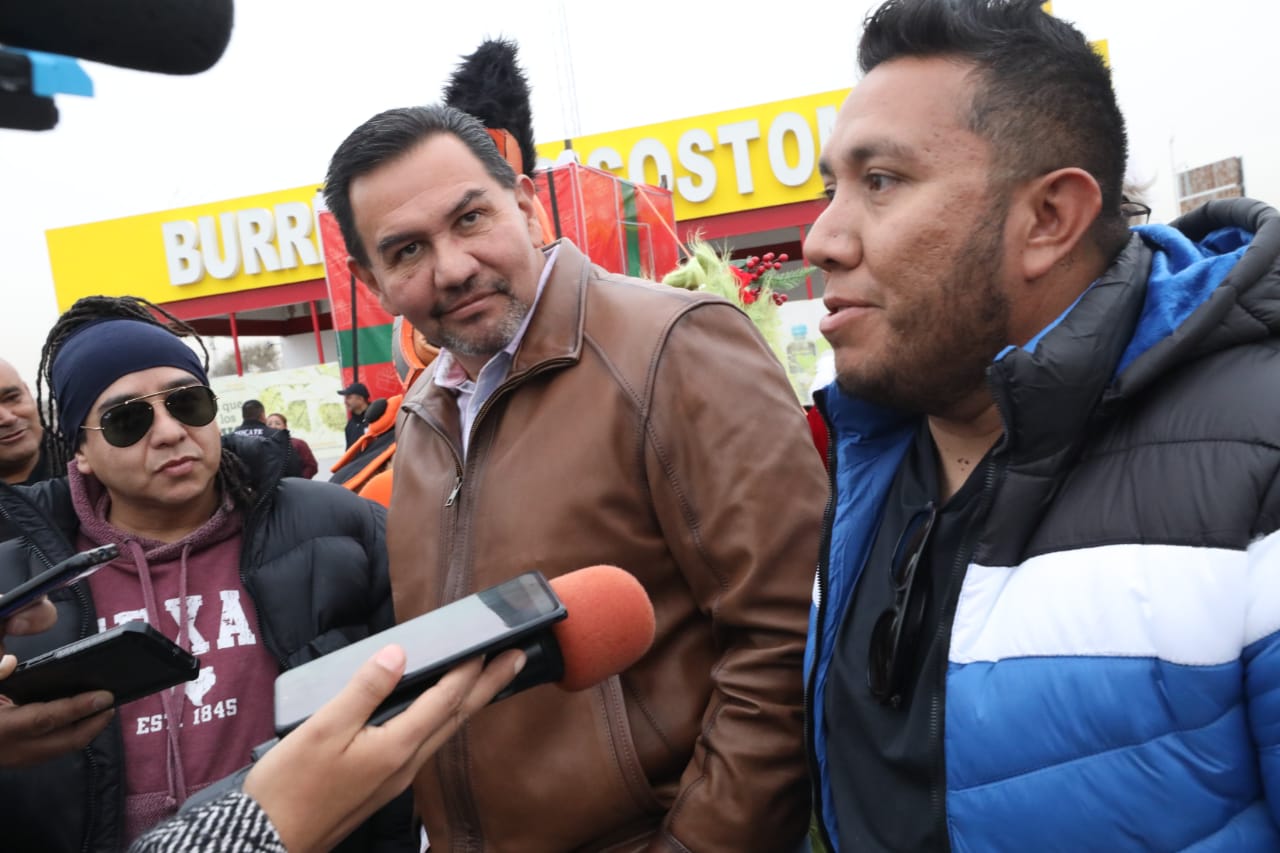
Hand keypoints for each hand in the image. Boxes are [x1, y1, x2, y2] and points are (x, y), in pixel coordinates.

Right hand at [0, 597, 114, 766]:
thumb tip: (9, 662)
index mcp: (0, 727)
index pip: (44, 719)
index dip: (76, 708)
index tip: (104, 696)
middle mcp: (9, 748)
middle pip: (62, 742)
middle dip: (92, 724)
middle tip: (112, 703)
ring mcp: (13, 758)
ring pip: (59, 749)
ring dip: (85, 730)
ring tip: (103, 709)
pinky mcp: (16, 760)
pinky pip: (50, 750)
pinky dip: (69, 735)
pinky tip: (81, 718)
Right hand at [243, 644, 524, 852]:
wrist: (268, 840)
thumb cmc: (291, 785)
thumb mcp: (323, 728)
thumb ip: (365, 689)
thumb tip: (399, 654)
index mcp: (396, 746)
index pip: (446, 699)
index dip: (470, 669)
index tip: (493, 643)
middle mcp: (406, 764)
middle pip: (457, 717)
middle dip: (490, 686)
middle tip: (517, 659)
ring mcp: (397, 778)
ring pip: (444, 733)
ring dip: (470, 703)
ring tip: (488, 681)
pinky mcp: (384, 785)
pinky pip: (426, 744)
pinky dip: (444, 720)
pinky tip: (440, 713)